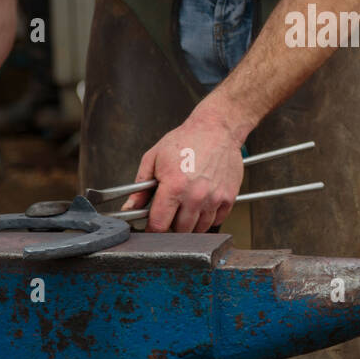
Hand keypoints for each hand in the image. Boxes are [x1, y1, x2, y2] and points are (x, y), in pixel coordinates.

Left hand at [122, 113, 244, 232]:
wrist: (216, 128)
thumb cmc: (186, 139)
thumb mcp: (154, 158)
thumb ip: (140, 187)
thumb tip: (130, 207)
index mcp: (174, 186)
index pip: (159, 225)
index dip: (152, 229)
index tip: (151, 227)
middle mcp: (195, 196)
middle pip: (180, 230)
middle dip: (171, 225)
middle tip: (170, 211)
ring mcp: (214, 198)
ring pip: (199, 229)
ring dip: (190, 223)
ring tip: (186, 206)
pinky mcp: (229, 197)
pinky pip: (216, 221)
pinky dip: (208, 217)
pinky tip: (202, 203)